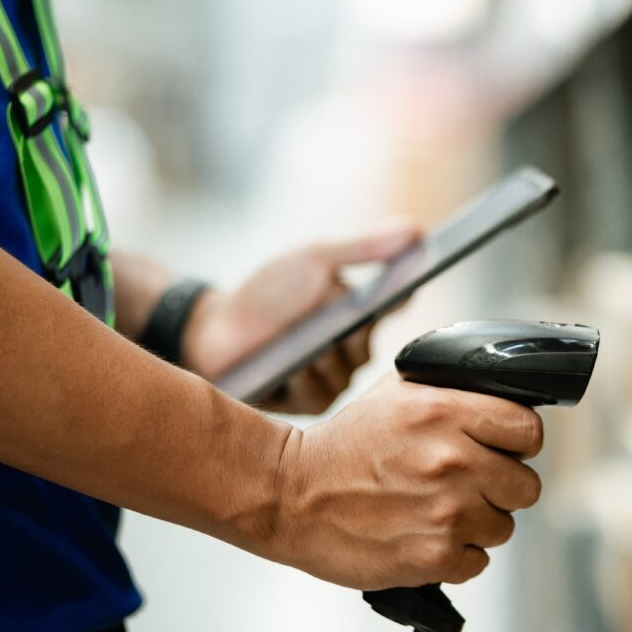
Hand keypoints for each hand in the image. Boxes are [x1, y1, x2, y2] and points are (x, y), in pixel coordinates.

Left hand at [184, 220, 419, 412]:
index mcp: (359, 310)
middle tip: (319, 314)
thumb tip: (417, 229)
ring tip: (291, 345)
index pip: (396, 303)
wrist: (215, 331)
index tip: (407, 284)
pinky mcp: (312, 402)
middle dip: (340, 327)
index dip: (403, 295)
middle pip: (366, 343)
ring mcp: (334, 376)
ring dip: (315, 353)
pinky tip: (282, 368)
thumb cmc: (265, 294)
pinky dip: (300, 376)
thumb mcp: (314, 260)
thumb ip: (364, 247)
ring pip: (344, 370)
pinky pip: (320, 392)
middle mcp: (353, 347)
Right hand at [259, 374, 543, 589]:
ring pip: (503, 527)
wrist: (290, 496)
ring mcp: (447, 512)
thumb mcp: (397, 393)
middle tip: (467, 486)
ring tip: (437, 513)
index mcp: (447, 413)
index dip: (519, 444)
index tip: (503, 451)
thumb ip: (454, 393)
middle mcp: (455, 461)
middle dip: (501, 488)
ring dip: (478, 525)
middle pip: (526, 486)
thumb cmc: (345, 445)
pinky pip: (478, 561)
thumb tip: (501, 398)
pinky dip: (456, 556)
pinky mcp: (434, 556)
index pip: (529, 431)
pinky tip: (426, 537)